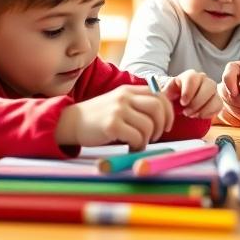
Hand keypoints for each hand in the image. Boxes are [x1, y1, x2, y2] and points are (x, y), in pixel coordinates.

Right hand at [56, 85, 173, 150]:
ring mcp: (118, 110)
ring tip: (139, 144)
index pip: (159, 95)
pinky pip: (136, 137)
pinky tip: (130, 148)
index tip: (167, 125)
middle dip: (162, 125)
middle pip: (158, 108)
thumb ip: (137, 105)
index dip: (168, 111)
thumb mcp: (118, 103)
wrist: (71, 122)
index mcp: (128, 90)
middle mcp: (124, 97)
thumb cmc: (98, 117)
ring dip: (148, 139)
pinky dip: (138, 146)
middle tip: (156, 137)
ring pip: (149, 125)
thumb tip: (162, 117)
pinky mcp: (111, 125)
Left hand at [164, 71, 219, 119]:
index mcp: (190, 76)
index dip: (189, 91)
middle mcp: (204, 80)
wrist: (181, 102)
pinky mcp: (217, 100)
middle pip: (209, 86)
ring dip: (203, 109)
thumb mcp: (167, 93)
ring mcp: (212, 90)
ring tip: (191, 115)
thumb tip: (162, 95)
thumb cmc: (174, 96)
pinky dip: (209, 113)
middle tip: (186, 112)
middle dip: (197, 102)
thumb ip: (165, 93)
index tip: (182, 102)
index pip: (193, 78)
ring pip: (215, 97)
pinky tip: (199, 116)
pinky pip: (218, 106)